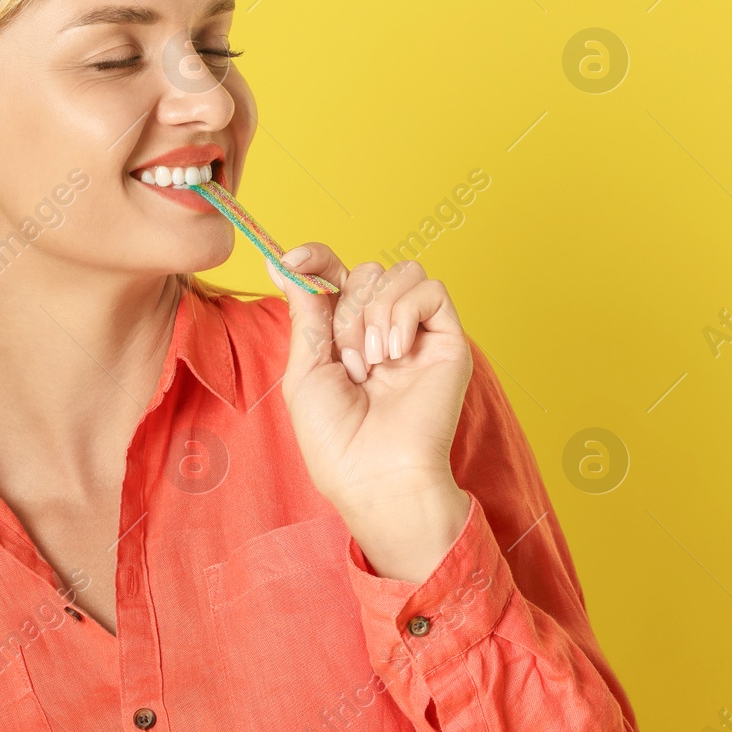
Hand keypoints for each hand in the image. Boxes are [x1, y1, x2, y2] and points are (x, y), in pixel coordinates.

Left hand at [266, 247, 473, 582]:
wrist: (376, 475)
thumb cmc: (336, 438)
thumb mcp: (305, 368)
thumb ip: (304, 311)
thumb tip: (284, 262)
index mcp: (345, 334)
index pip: (336, 273)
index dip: (317, 257)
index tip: (292, 259)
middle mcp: (382, 328)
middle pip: (365, 271)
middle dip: (348, 311)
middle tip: (350, 363)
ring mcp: (417, 333)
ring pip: (401, 272)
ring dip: (376, 313)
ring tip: (374, 363)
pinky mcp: (448, 340)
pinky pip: (432, 290)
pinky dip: (405, 313)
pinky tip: (396, 353)